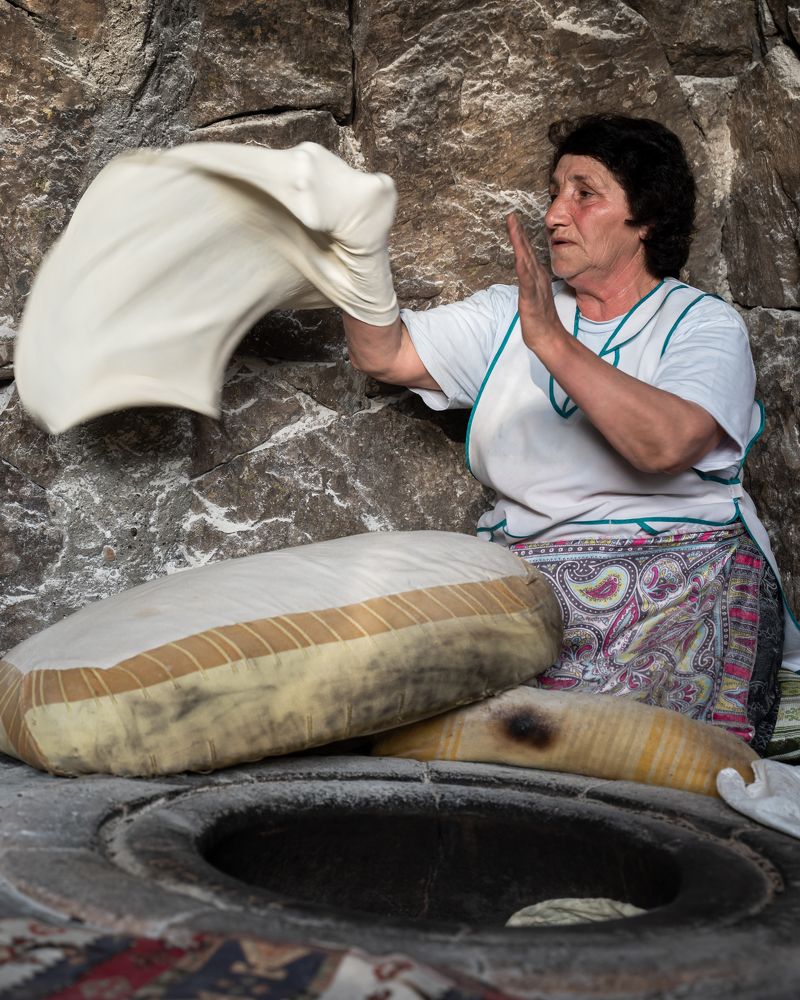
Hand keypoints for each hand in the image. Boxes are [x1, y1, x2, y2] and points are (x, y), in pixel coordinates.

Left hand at [505, 212, 565, 352]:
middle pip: (525, 251)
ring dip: (519, 243)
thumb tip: (526, 274)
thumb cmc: (540, 319)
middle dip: (518, 233)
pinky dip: (523, 269)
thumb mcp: (532, 297)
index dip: (519, 236)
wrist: (548, 337)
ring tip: (513, 228)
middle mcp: (537, 278)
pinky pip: (527, 282)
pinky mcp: (531, 299)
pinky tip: (519, 258)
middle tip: (511, 216)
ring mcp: (535, 287)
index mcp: (536, 277)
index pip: (526, 253)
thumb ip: (530, 283)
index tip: (513, 221)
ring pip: (525, 261)